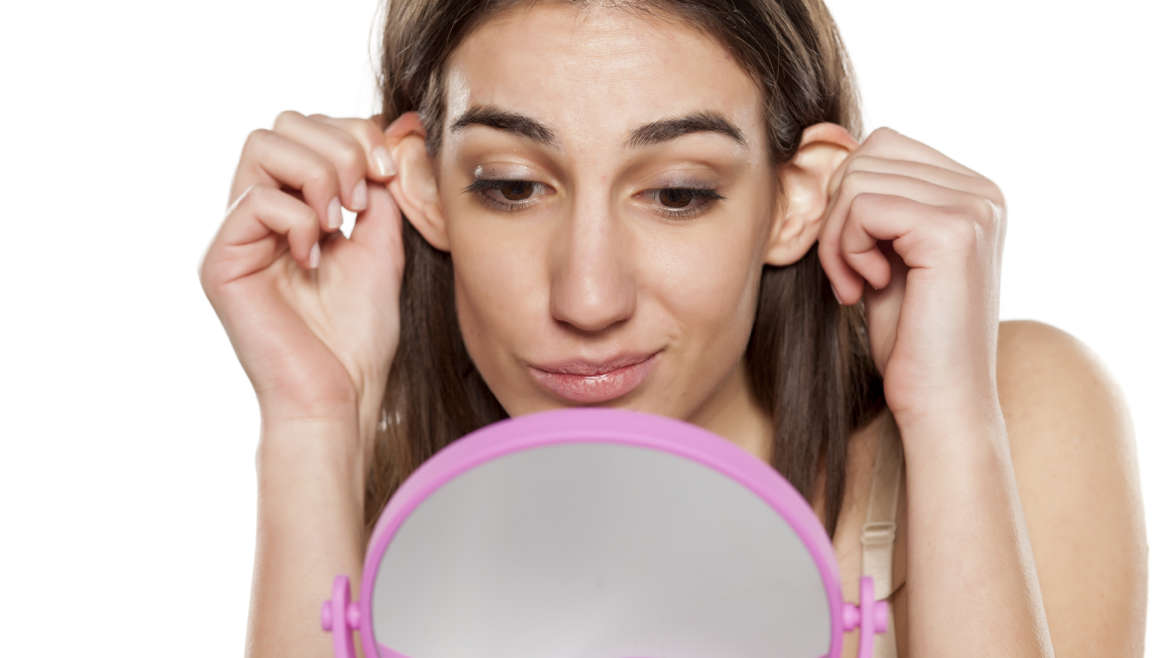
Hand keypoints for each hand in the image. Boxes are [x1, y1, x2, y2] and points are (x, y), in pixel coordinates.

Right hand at [199, 110, 407, 465]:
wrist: (341, 395)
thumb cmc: (358, 336)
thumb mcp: (383, 246)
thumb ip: (380, 189)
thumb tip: (396, 127)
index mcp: (293, 206)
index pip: (309, 127)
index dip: (355, 132)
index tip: (389, 171)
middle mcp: (257, 213)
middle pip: (283, 123)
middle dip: (340, 147)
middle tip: (364, 199)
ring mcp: (235, 234)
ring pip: (262, 144)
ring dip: (320, 173)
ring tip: (340, 223)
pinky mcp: (221, 260)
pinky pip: (255, 199)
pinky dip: (299, 219)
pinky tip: (315, 258)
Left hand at [816, 127, 1007, 431]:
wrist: (940, 403)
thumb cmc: (909, 340)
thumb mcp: (883, 255)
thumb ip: (868, 202)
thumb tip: (827, 145)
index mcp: (971, 191)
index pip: (882, 146)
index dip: (846, 199)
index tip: (852, 258)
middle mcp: (983, 191)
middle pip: (868, 154)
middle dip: (837, 213)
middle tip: (846, 273)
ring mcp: (974, 207)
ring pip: (858, 178)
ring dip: (837, 237)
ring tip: (856, 284)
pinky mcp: (954, 231)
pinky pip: (863, 206)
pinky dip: (845, 249)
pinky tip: (864, 288)